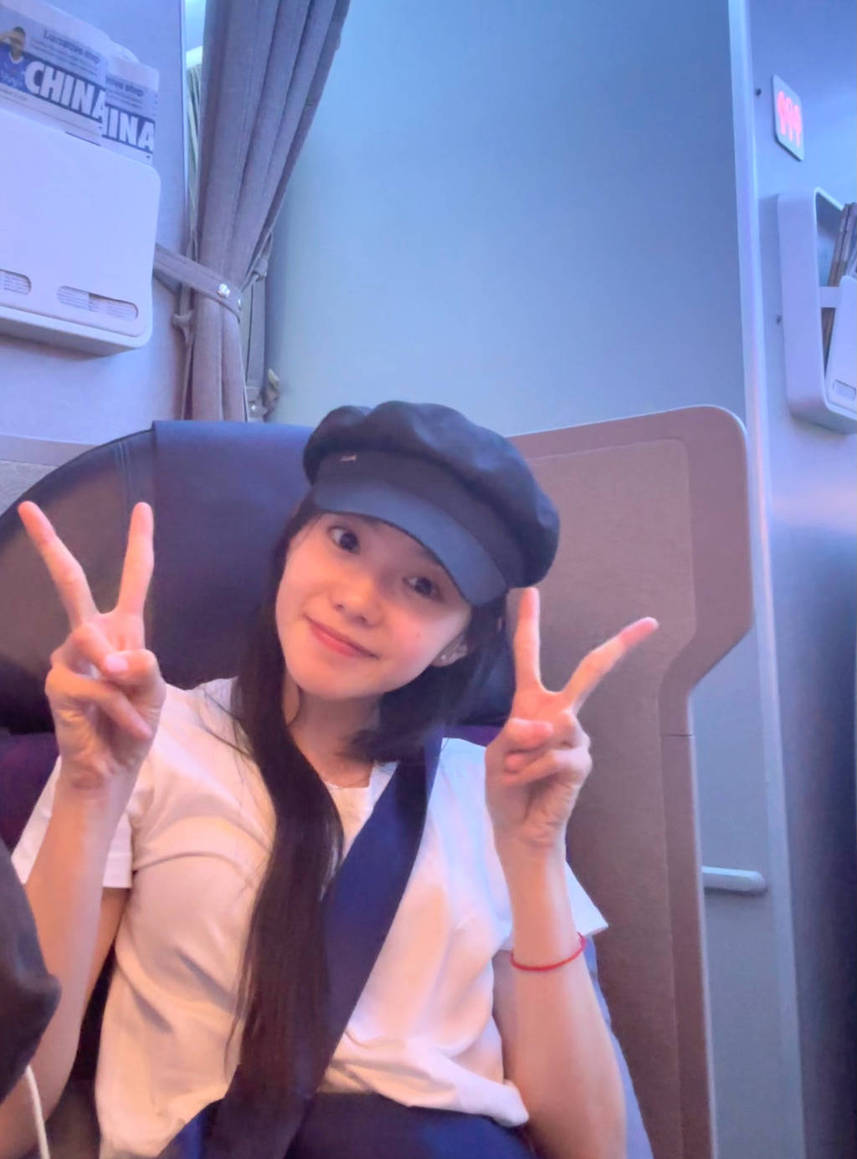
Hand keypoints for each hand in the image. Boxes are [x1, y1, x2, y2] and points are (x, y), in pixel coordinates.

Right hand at [18, 501, 164, 800]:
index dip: (139, 544)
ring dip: (125, 683)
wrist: (113, 767)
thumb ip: (143, 665)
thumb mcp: (155, 691)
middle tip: (29, 508)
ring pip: (95, 643)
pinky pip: (96, 684)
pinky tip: (126, 727)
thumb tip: (112, 659)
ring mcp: (68, 657)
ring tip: (134, 711)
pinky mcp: (58, 682)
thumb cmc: (133, 722)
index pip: (134, 579)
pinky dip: (120, 708)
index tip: (143, 508)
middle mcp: (91, 635)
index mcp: (123, 629)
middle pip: (70, 582)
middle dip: (50, 544)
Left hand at [485, 587, 657, 852]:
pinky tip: (522, 781)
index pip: (529, 656)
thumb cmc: (506, 785)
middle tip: (649, 624)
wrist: (516, 827)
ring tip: (513, 772)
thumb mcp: (496, 752)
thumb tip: (554, 721)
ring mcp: (575, 736)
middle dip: (619, 646)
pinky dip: (530, 769)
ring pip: (554, 724)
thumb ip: (517, 732)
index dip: (529, 623)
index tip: (531, 590)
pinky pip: (554, 754)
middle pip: (591, 671)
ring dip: (522, 752)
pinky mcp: (581, 761)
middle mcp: (559, 712)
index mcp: (531, 702)